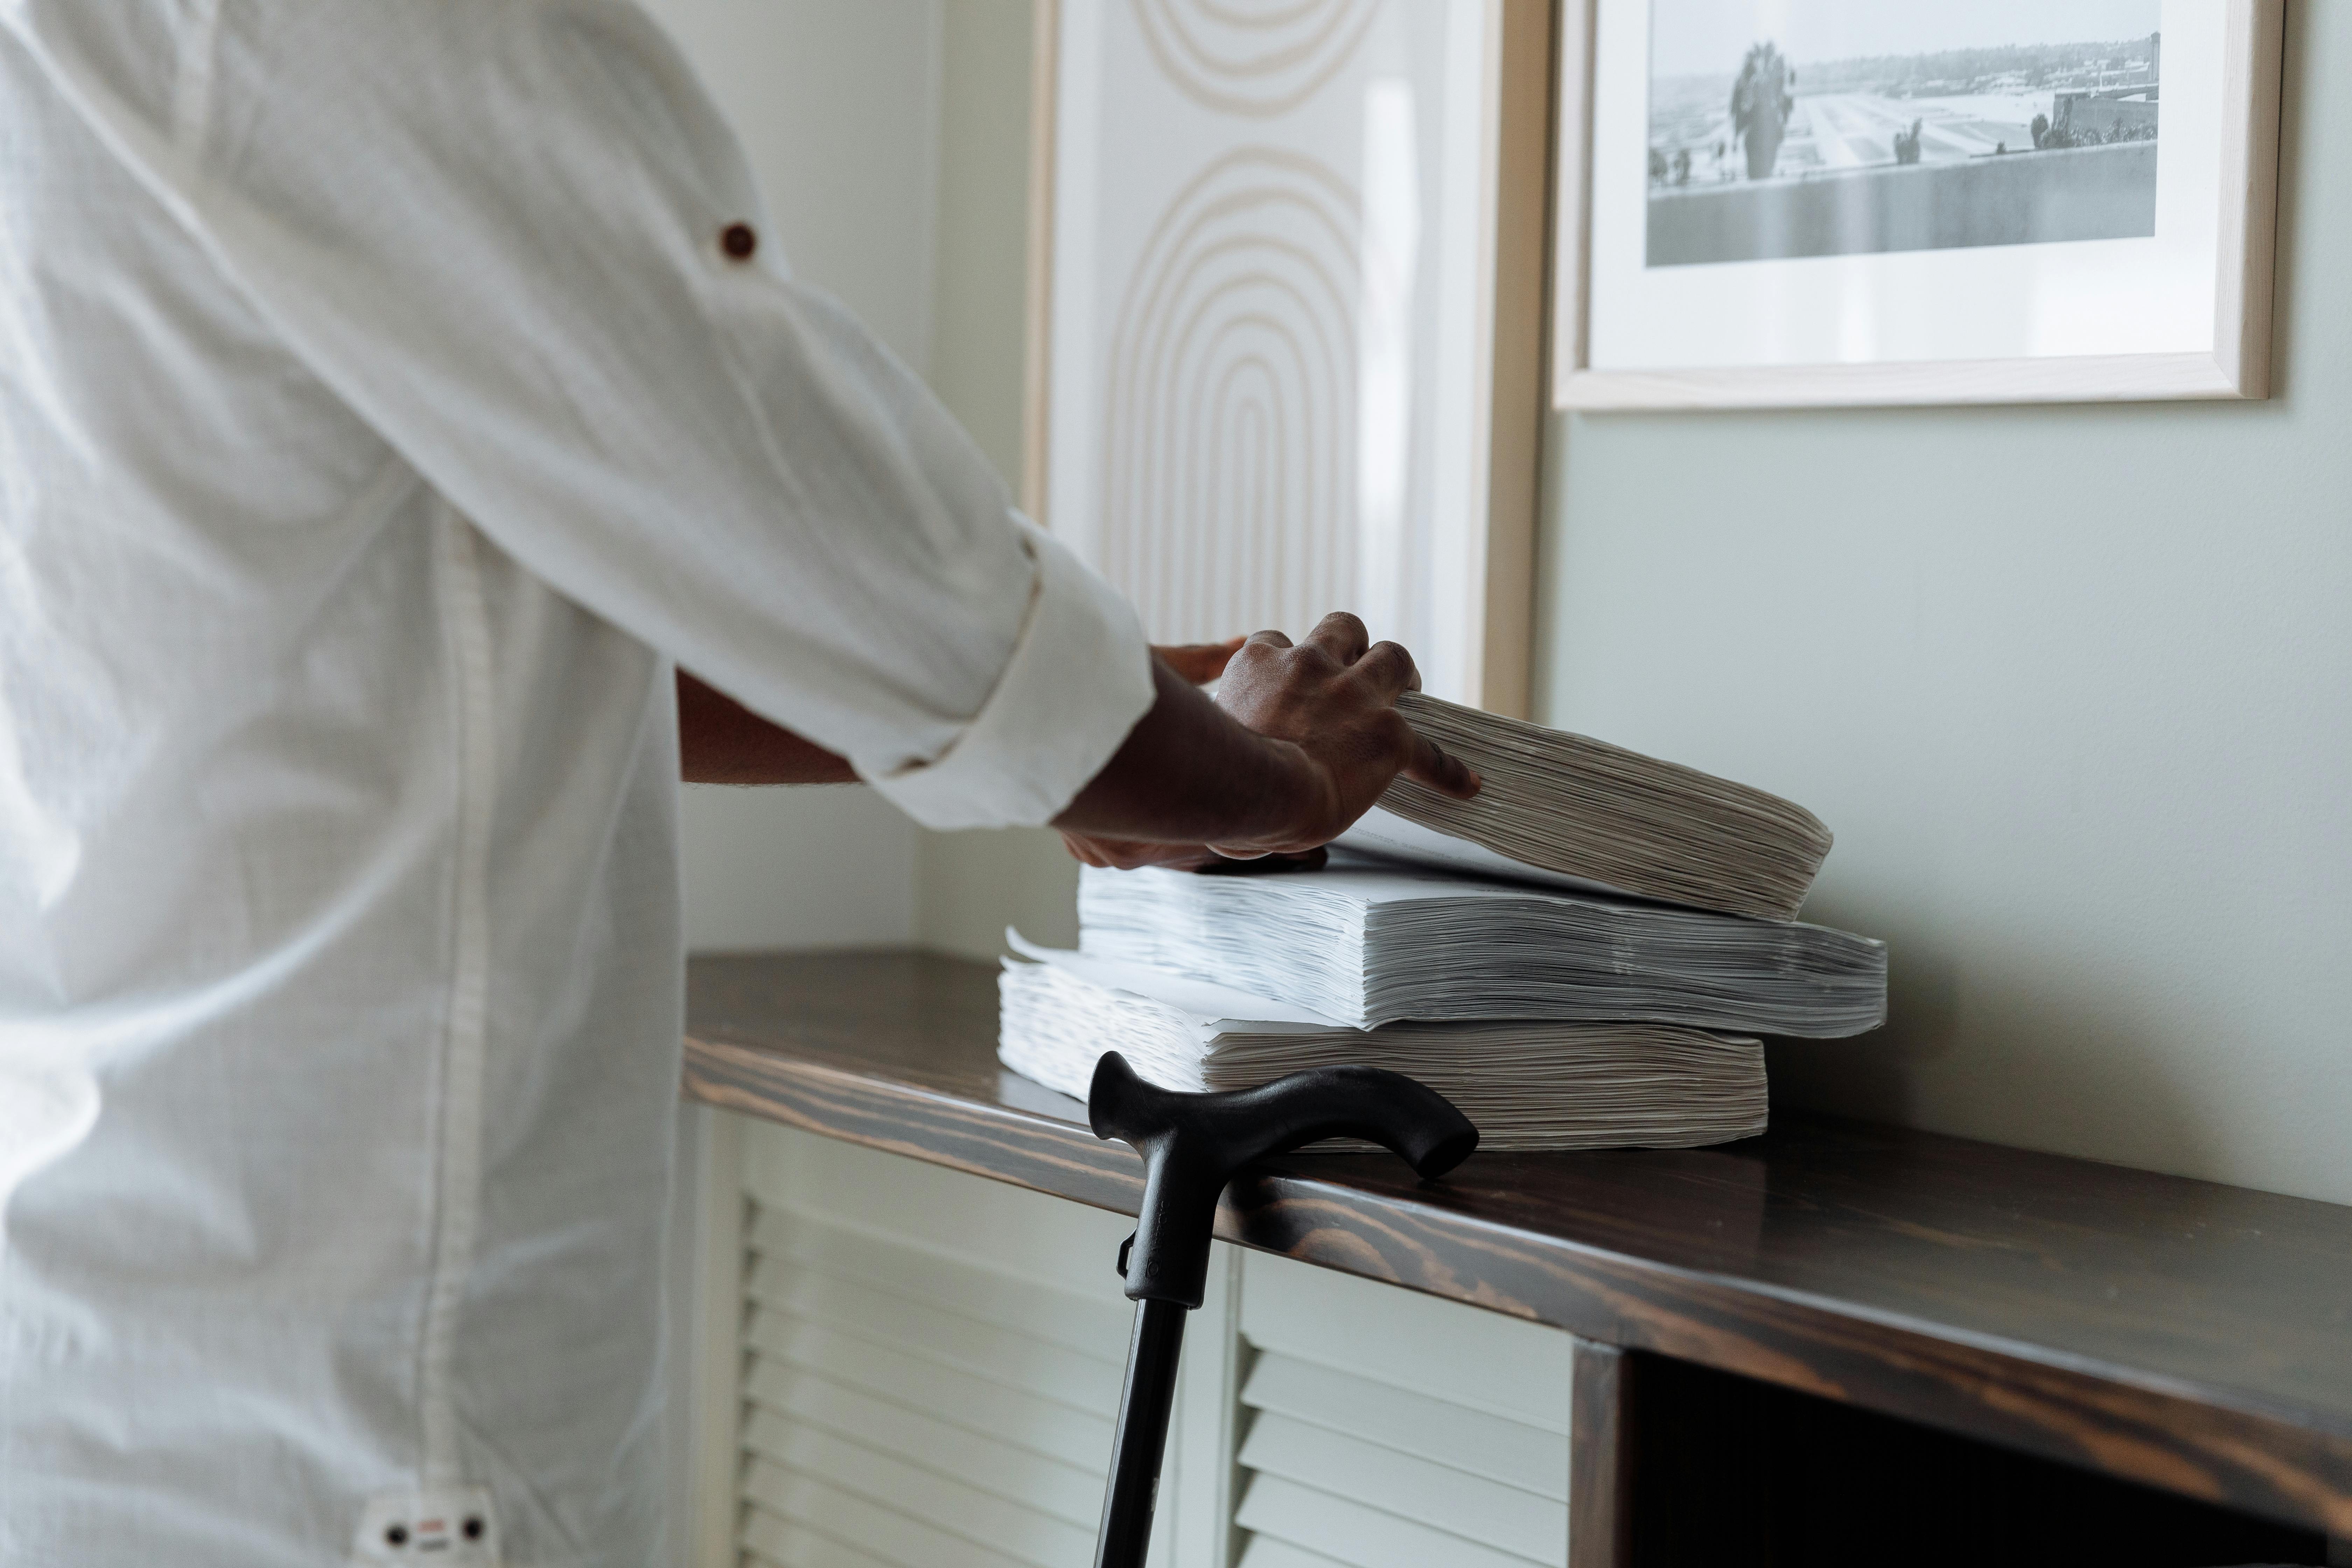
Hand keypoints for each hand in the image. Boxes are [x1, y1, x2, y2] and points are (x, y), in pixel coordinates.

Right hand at [1051, 618, 1476, 868]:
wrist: (1250, 792)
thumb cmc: (1205, 779)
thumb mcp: (1182, 740)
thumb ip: (1170, 745)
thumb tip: (1112, 817)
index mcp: (1257, 666)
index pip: (1271, 645)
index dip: (1282, 662)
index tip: (1284, 680)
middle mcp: (1308, 666)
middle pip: (1338, 628)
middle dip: (1346, 642)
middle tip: (1355, 669)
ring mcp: (1353, 695)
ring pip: (1390, 658)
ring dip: (1397, 671)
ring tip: (1406, 690)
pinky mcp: (1389, 735)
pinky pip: (1431, 751)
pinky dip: (1449, 769)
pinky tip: (1467, 785)